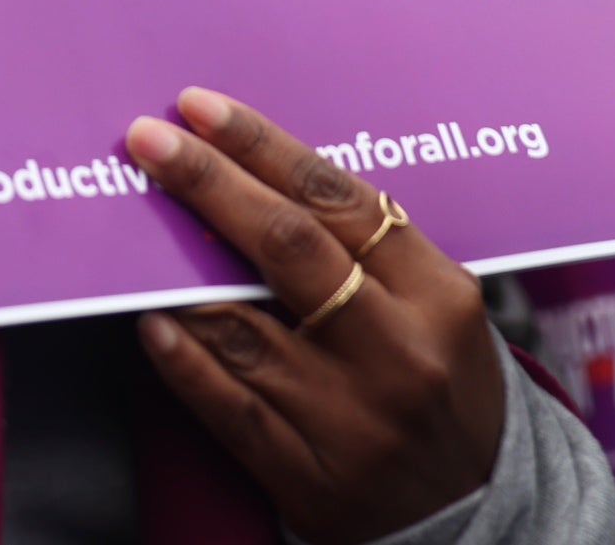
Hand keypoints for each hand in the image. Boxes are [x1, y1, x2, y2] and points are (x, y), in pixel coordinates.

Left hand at [125, 88, 506, 544]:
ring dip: (181, 275)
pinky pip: (231, 408)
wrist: (480, 515)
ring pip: (246, 330)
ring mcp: (353, 421)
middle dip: (210, 183)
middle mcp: (397, 352)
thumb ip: (369, 249)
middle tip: (149, 142)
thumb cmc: (445, 386)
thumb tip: (261, 174)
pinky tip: (151, 324)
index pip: (337, 198)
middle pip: (287, 246)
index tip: (200, 110)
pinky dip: (185, 361)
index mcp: (437, 294)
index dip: (261, 147)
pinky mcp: (312, 478)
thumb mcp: (439, 308)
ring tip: (134, 226)